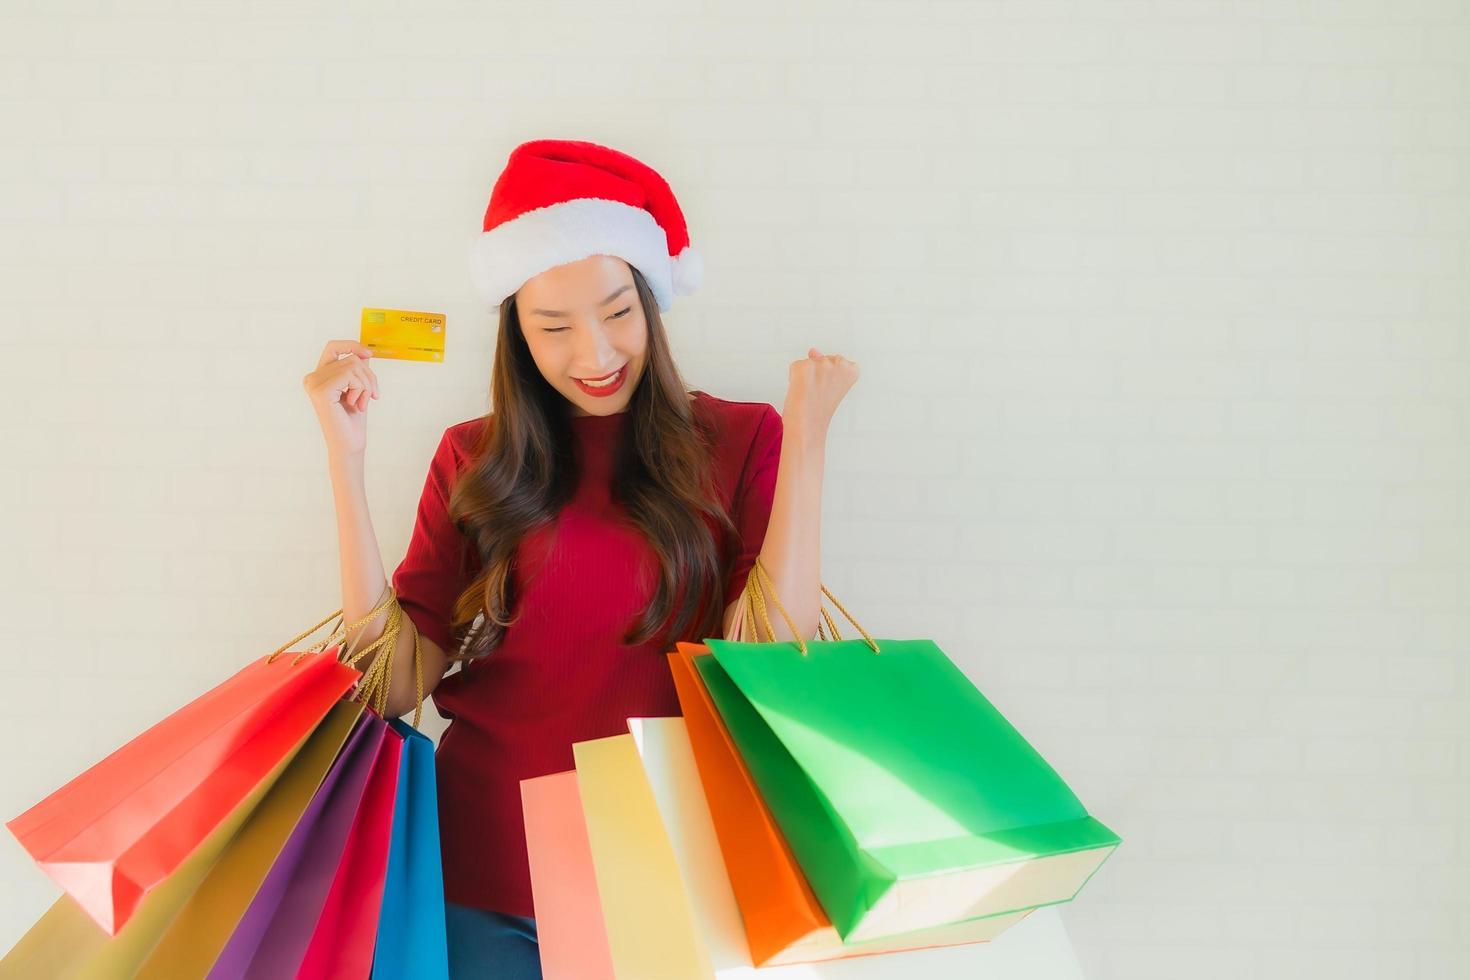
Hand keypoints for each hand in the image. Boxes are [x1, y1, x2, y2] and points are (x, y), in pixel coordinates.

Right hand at [302, 340, 380, 462]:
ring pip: (353, 365)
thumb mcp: (358, 388)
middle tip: (372, 396)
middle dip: (369, 376)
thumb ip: (357, 370)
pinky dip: (362, 389)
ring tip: (362, 402)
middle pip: (351, 358)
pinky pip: (351, 375)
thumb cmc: (353, 420)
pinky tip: (356, 404)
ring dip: (367, 385)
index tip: (369, 354)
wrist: (350, 444)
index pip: (333, 347)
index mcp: (318, 376)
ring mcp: (314, 383)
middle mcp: (312, 378)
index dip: (352, 346)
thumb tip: (364, 352)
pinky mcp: (321, 390)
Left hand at [782, 347, 858, 439]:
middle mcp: (839, 363)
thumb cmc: (821, 409)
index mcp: (852, 369)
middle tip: (820, 393)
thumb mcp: (831, 384)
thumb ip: (824, 363)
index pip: (838, 363)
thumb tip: (813, 351)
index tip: (831, 389)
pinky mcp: (804, 367)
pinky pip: (795, 367)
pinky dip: (794, 378)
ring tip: (811, 393)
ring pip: (809, 363)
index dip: (831, 378)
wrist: (808, 425)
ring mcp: (821, 364)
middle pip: (823, 360)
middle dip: (818, 373)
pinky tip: (801, 390)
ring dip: (806, 376)